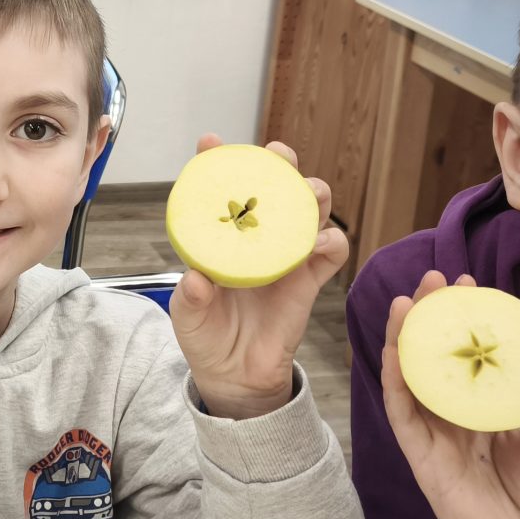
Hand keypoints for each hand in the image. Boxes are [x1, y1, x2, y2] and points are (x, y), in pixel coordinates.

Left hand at [169, 136, 345, 420]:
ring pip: (310, 208)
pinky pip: (332, 251)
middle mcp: (257, 236)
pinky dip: (331, 240)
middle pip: (276, 185)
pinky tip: (318, 242)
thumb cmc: (207, 335)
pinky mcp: (309, 279)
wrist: (235, 376)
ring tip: (306, 194)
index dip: (218, 160)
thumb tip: (197, 278)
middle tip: (277, 156)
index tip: (211, 142)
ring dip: (313, 193)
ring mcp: (286, 254)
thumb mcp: (188, 317)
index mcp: (222, 235)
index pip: (221, 188)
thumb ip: (191, 298)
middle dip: (280, 162)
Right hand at [381, 270, 519, 518]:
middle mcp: (452, 414)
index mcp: (482, 407)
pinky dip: (397, 383)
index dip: (464, 317)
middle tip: (436, 277)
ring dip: (403, 338)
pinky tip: (395, 354)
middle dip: (429, 315)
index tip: (469, 281)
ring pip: (410, 376)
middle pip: (433, 354)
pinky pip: (403, 415)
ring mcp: (433, 434)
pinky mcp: (422, 457)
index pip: (468, 352)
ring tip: (404, 302)